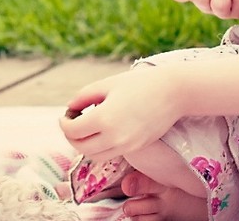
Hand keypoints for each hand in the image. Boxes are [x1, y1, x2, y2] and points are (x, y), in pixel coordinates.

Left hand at [58, 68, 182, 161]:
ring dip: (85, 144)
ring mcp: (127, 146)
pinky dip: (101, 147)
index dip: (64, 122)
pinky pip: (111, 154)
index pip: (72, 131)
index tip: (67, 113)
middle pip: (81, 147)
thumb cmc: (140, 83)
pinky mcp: (136, 148)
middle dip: (71, 136)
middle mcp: (115, 137)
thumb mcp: (107, 84)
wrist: (174, 92)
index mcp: (104, 118)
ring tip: (87, 128)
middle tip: (72, 122)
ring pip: (95, 155)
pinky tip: (103, 130)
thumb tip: (71, 107)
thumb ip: (84, 96)